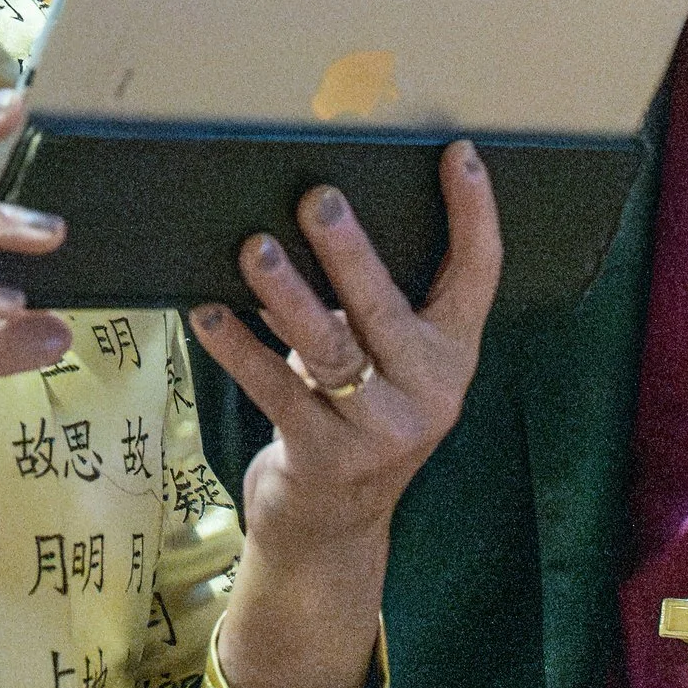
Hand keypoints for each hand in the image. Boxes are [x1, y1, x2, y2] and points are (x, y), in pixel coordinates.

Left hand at [188, 140, 501, 687]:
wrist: (332, 532)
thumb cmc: (354, 416)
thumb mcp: (384, 362)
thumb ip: (369, 301)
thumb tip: (314, 208)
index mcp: (452, 355)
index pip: (478, 275)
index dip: (474, 215)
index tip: (457, 155)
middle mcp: (426, 391)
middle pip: (387, 308)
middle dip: (351, 252)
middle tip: (318, 199)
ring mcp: (377, 430)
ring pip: (329, 348)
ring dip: (287, 296)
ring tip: (255, 249)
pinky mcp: (323, 456)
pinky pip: (275, 389)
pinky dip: (238, 348)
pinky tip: (209, 312)